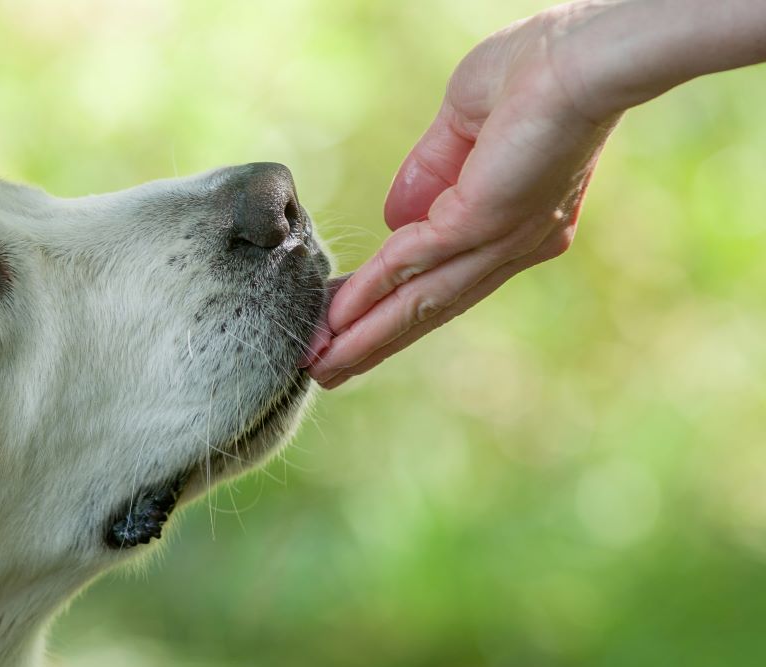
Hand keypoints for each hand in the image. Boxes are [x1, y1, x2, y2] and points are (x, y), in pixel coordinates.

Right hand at [309, 8, 619, 387]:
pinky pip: (413, 266)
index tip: (351, 327)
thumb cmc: (538, 66)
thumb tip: (394, 219)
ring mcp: (502, 239)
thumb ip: (431, 172)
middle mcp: (517, 244)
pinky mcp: (482, 223)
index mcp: (521, 220)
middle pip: (433, 306)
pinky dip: (372, 294)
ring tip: (324, 366)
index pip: (446, 273)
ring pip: (422, 301)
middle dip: (376, 342)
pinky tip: (339, 318)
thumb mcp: (467, 121)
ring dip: (368, 338)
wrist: (581, 55)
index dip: (395, 302)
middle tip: (330, 372)